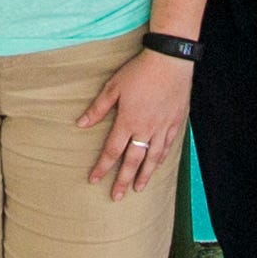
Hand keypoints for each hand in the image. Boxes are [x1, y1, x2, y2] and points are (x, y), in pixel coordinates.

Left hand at [79, 46, 192, 194]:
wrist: (170, 61)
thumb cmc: (140, 71)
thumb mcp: (113, 87)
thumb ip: (98, 108)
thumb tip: (81, 124)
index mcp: (128, 121)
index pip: (112, 151)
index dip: (102, 167)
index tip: (94, 180)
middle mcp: (145, 129)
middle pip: (133, 161)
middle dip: (123, 180)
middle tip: (116, 197)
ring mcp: (162, 127)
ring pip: (153, 158)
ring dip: (144, 175)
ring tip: (138, 189)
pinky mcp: (175, 122)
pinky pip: (168, 146)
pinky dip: (161, 159)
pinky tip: (157, 165)